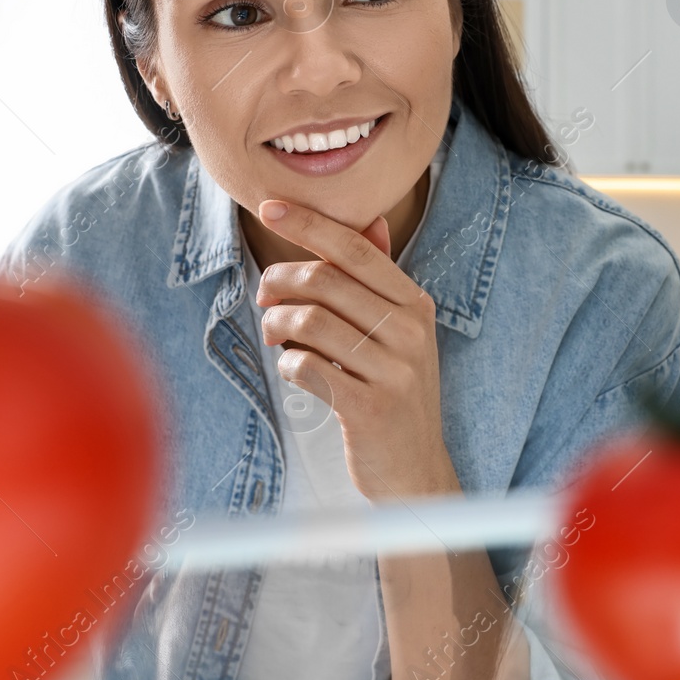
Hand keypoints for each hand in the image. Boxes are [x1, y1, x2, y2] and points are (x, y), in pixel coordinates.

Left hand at [253, 199, 458, 501]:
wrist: (414, 471)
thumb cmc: (395, 393)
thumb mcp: (401, 334)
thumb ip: (381, 281)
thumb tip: (371, 222)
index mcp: (415, 304)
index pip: (355, 249)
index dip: (309, 224)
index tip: (269, 207)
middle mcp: (410, 331)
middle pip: (324, 280)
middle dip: (279, 281)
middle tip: (264, 296)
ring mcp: (393, 370)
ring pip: (309, 321)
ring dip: (277, 325)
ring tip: (275, 336)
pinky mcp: (369, 408)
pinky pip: (306, 367)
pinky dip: (286, 365)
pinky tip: (292, 370)